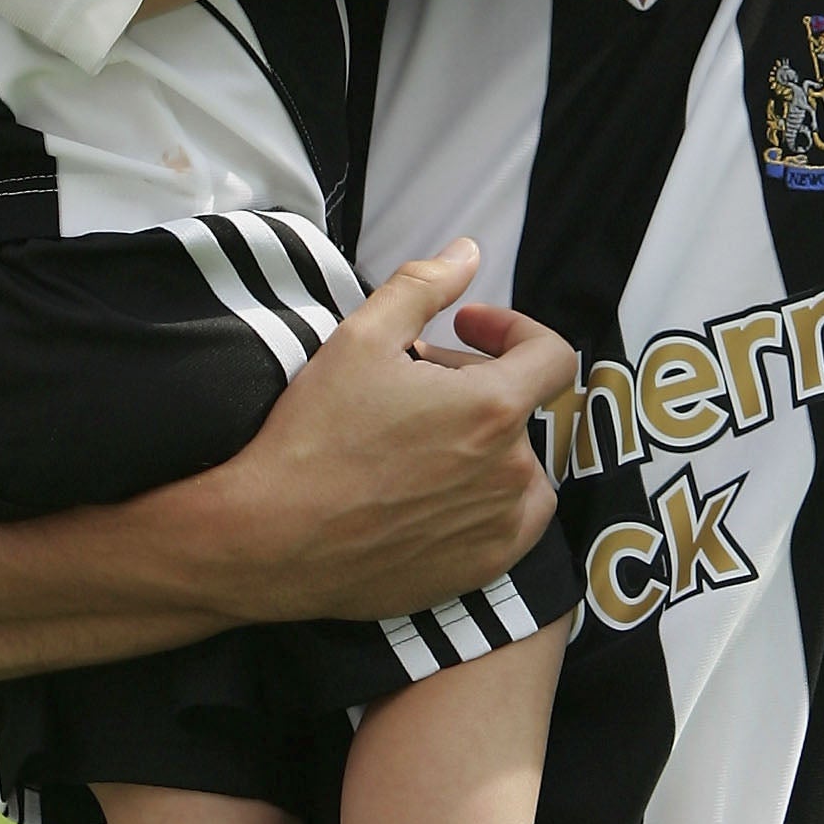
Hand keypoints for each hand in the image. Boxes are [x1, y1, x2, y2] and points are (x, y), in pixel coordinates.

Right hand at [198, 240, 573, 622]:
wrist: (271, 539)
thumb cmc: (314, 436)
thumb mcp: (361, 337)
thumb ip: (424, 286)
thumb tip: (468, 254)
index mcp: (494, 408)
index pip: (552, 355)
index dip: (513, 330)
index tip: (468, 328)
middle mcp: (512, 470)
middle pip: (519, 407)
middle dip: (474, 383)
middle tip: (411, 383)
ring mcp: (500, 526)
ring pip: (517, 464)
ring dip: (483, 441)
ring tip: (421, 437)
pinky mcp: (480, 568)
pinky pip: (512, 522)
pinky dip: (486, 497)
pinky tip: (432, 489)